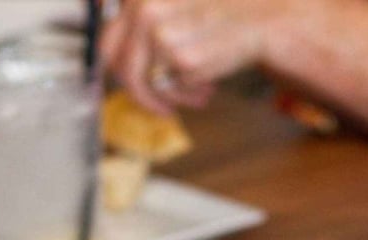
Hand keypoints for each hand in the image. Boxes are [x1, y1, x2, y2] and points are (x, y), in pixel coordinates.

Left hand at [101, 0, 287, 112]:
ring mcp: (161, 33)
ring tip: (196, 92)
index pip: (107, 40)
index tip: (127, 82)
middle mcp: (144, 8)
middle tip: (158, 102)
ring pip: (145, 84)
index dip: (115, 66)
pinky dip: (189, 95)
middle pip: (119, 65)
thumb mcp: (170, 7)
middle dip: (138, 90)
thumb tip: (107, 63)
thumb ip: (138, 26)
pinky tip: (208, 85)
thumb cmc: (218, 14)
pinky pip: (171, 91)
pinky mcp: (182, 58)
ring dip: (169, 96)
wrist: (260, 17)